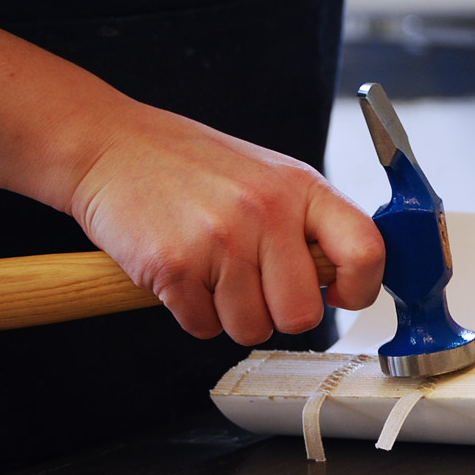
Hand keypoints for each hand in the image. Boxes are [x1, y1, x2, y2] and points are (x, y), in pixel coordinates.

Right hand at [70, 102, 384, 344]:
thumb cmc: (191, 166)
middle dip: (278, 313)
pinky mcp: (175, 266)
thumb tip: (343, 280)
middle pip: (303, 315)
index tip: (339, 293)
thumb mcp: (269, 177)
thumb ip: (308, 224)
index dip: (361, 288)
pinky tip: (183, 273)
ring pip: (251, 329)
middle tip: (252, 284)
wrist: (109, 146)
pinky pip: (202, 327)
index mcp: (300, 187)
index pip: (366, 251)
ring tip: (210, 270)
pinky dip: (192, 313)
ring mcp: (220, 239)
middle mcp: (266, 210)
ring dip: (229, 314)